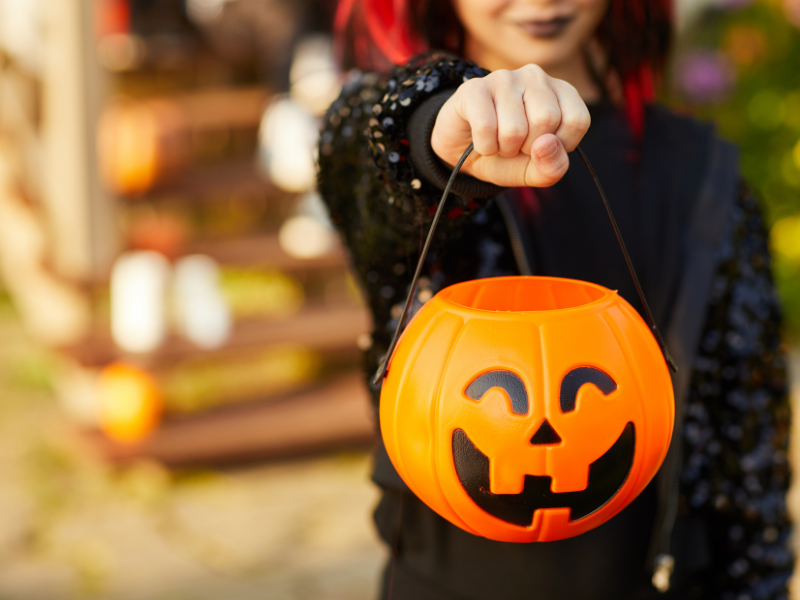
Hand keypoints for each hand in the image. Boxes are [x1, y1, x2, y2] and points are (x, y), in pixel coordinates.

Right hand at [431, 64, 589, 187]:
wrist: (463, 154)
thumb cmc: (507, 157)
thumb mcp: (536, 171)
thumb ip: (553, 166)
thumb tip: (546, 144)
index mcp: (561, 92)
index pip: (577, 120)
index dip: (559, 146)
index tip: (542, 147)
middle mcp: (536, 77)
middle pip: (547, 120)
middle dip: (528, 147)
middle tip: (516, 144)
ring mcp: (504, 78)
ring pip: (515, 127)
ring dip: (504, 148)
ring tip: (498, 141)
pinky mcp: (475, 87)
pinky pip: (486, 127)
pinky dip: (484, 146)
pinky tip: (481, 140)